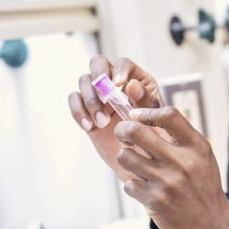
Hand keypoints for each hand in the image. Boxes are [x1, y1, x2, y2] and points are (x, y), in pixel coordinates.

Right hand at [67, 56, 164, 181]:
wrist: (141, 164)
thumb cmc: (155, 141)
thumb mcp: (155, 121)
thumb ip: (145, 101)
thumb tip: (130, 84)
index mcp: (137, 80)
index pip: (123, 64)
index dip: (118, 70)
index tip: (118, 85)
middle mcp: (116, 84)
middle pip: (98, 64)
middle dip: (98, 77)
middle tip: (104, 97)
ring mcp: (99, 96)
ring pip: (84, 81)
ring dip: (90, 100)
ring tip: (102, 123)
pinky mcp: (86, 110)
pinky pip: (74, 100)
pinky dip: (77, 111)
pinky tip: (88, 126)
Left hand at [114, 107, 228, 228]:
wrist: (213, 227)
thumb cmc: (204, 188)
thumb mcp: (202, 157)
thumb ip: (180, 138)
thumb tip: (149, 116)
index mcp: (196, 146)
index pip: (168, 115)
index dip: (146, 111)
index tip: (136, 115)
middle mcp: (182, 162)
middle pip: (136, 132)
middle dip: (122, 130)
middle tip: (122, 133)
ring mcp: (167, 182)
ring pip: (125, 157)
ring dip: (125, 158)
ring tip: (134, 162)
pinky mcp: (155, 201)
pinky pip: (129, 184)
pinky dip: (133, 185)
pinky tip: (144, 188)